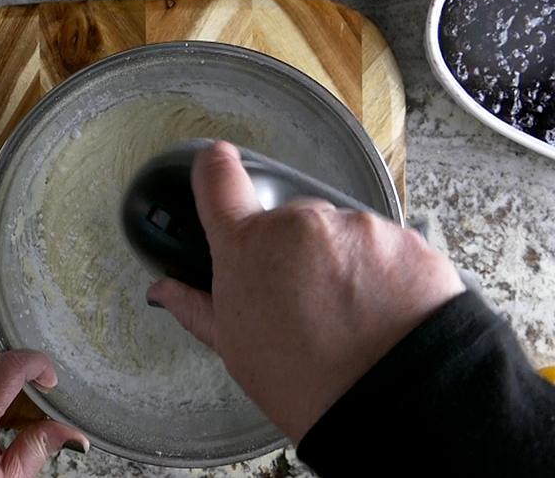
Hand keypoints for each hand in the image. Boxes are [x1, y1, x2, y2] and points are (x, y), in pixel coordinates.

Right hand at [146, 141, 464, 442]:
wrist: (395, 402)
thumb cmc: (309, 383)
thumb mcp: (237, 348)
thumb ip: (196, 306)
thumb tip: (163, 290)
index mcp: (249, 248)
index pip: (219, 179)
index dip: (216, 168)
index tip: (218, 162)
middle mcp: (299, 225)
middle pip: (288, 220)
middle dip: (293, 249)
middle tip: (306, 298)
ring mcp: (355, 227)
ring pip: (339, 234)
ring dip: (341, 261)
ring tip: (350, 312)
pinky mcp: (402, 237)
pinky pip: (383, 245)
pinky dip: (381, 270)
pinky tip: (380, 309)